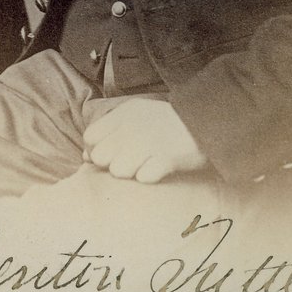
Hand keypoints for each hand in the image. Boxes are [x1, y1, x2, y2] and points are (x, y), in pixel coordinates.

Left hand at [83, 99, 207, 183]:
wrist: (206, 119)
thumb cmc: (167, 122)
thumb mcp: (136, 114)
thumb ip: (109, 130)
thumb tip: (85, 155)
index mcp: (124, 113)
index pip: (90, 138)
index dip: (97, 149)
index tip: (112, 153)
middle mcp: (133, 126)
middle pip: (101, 157)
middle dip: (111, 163)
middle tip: (131, 160)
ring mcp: (149, 143)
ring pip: (118, 171)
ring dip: (130, 172)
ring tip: (146, 164)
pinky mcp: (166, 158)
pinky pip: (143, 178)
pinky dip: (149, 176)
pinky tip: (158, 169)